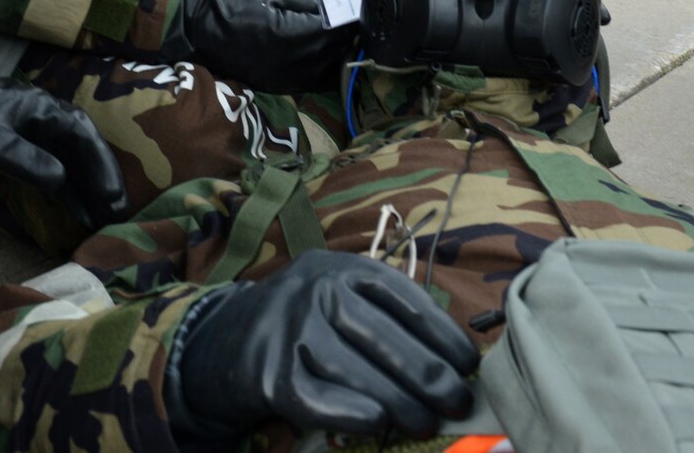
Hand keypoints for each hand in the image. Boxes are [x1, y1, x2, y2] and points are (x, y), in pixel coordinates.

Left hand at [0, 71, 128, 229]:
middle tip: (118, 215)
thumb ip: (25, 159)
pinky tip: (78, 210)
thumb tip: (61, 180)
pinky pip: (56, 169)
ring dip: (89, 189)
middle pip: (85, 149)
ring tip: (105, 219)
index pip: (83, 136)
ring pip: (73, 162)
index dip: (101, 166)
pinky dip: (68, 190)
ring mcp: (38, 134)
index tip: (111, 196)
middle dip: (103, 180)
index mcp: (44, 108)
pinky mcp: (26, 149)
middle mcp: (48, 119)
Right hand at [169, 253, 477, 442]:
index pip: (406, 300)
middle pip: (387, 340)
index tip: (468, 366)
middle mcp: (316, 291)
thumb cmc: (304, 320)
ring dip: (401, 403)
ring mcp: (290, 331)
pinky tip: (379, 424)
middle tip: (457, 403)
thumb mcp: (339, 294)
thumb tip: (452, 359)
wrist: (225, 339)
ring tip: (425, 422)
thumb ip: (385, 314)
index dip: (443, 335)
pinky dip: (354, 414)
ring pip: (359, 374)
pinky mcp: (270, 374)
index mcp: (342, 268)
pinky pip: (321, 400)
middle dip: (431, 377)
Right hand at [175, 0, 354, 93]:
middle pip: (335, 53)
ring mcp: (287, 78)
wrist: (201, 31)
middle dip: (347, 38)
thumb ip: (306, 1)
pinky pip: (312, 83)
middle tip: (353, 23)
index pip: (336, 32)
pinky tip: (326, 59)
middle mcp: (295, 63)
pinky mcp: (279, 86)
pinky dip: (324, 72)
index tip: (358, 11)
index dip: (350, 21)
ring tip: (342, 40)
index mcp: (294, 35)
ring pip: (327, 72)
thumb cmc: (235, 5)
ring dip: (337, 56)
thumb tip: (330, 8)